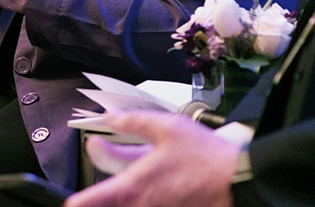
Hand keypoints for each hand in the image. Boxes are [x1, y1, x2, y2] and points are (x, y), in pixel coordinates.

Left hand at [65, 112, 238, 206]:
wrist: (240, 184)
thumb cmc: (206, 159)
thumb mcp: (167, 128)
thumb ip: (133, 122)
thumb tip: (110, 117)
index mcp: (130, 188)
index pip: (84, 204)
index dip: (77, 200)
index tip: (74, 196)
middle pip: (105, 206)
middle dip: (104, 194)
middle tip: (112, 171)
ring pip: (128, 205)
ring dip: (128, 196)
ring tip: (146, 179)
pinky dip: (148, 199)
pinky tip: (161, 188)